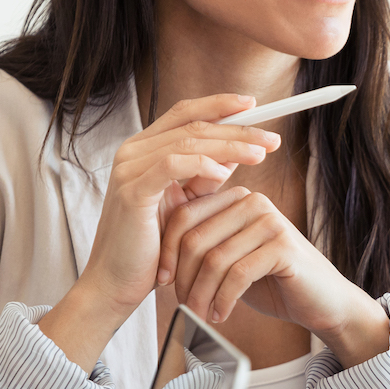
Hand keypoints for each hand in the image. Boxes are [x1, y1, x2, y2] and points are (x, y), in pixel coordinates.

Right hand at [41, 95, 280, 368]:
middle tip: (272, 138)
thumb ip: (204, 177)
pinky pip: (172, 165)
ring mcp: (130, 169)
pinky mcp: (132, 191)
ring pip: (188, 141)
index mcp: (145, 150)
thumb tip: (235, 154)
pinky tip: (225, 172)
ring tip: (261, 153)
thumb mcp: (185, 204)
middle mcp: (133, 152)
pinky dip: (201, 164)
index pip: (185, 113)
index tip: (255, 105)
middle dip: (237, 129)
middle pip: (193, 125)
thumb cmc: (152, 249)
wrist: (117, 284)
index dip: (220, 105)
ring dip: (229, 145)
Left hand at [158, 186, 389, 365]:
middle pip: (195, 238)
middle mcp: (252, 202)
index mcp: (236, 198)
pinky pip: (238, 274)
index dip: (166, 252)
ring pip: (214, 259)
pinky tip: (221, 315)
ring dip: (201, 294)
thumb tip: (155, 250)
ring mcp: (270, 221)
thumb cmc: (272, 282)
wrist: (322, 302)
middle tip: (183, 307)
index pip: (183, 215)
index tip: (163, 283)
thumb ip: (203, 246)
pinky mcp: (283, 247)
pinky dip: (223, 299)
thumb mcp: (230, 260)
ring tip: (200, 316)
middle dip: (183, 278)